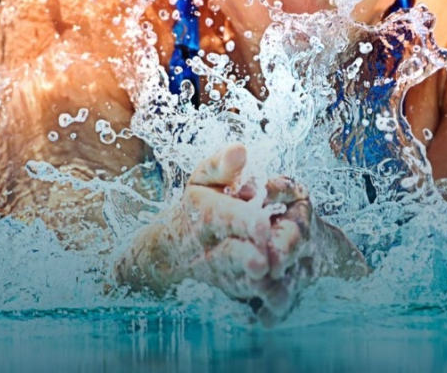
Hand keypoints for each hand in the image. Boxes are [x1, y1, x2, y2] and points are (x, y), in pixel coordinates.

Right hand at [113, 143, 367, 322]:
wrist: (169, 247)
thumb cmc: (198, 202)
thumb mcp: (203, 179)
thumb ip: (222, 165)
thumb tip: (241, 150)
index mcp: (204, 212)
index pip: (222, 216)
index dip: (243, 222)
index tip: (263, 228)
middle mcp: (207, 244)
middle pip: (226, 253)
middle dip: (244, 258)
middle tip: (264, 263)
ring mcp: (213, 269)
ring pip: (233, 278)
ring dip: (252, 281)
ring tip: (269, 279)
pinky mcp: (223, 285)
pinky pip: (241, 293)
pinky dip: (257, 294)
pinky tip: (277, 294)